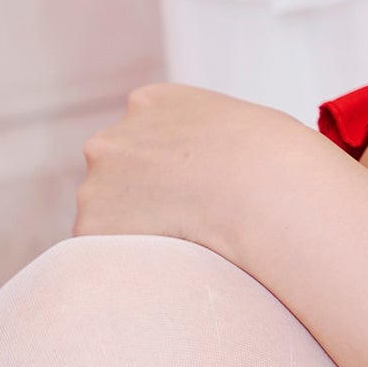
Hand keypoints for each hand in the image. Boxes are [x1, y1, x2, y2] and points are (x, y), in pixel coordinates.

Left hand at [75, 82, 328, 262]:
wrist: (263, 189)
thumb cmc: (275, 158)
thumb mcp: (240, 123)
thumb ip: (209, 136)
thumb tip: (219, 164)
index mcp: (151, 103)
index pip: (142, 137)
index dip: (167, 167)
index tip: (192, 188)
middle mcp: (112, 139)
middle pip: (115, 174)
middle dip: (141, 197)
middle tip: (184, 222)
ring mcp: (96, 184)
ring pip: (106, 214)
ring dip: (135, 230)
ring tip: (183, 244)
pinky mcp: (92, 228)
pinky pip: (107, 252)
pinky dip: (130, 262)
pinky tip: (169, 261)